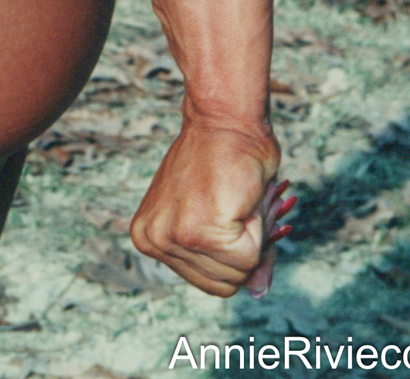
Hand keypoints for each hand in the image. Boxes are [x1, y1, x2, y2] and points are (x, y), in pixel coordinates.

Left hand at [130, 119, 290, 298]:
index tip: (226, 207)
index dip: (235, 248)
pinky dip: (258, 228)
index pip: (211, 281)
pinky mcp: (195, 231)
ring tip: (234, 198)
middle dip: (243, 246)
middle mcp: (153, 241)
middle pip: (223, 284)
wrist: (225, 116)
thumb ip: (238, 260)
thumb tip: (258, 292)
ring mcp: (171, 238)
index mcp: (150, 238)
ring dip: (251, 236)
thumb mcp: (225, 216)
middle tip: (233, 202)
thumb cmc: (227, 159)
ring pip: (238, 274)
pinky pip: (248, 258)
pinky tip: (238, 196)